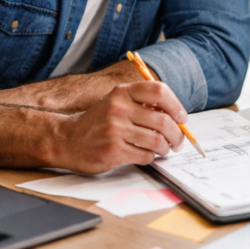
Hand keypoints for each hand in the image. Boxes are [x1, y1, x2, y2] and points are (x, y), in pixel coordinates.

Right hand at [52, 81, 186, 173]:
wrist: (68, 140)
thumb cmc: (99, 122)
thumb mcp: (117, 103)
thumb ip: (143, 105)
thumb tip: (177, 117)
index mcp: (123, 93)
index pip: (159, 91)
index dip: (176, 105)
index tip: (181, 117)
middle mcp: (119, 108)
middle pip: (163, 120)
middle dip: (177, 134)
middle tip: (179, 141)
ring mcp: (115, 130)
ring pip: (157, 140)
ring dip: (166, 147)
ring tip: (165, 149)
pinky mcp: (113, 150)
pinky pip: (145, 155)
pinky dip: (151, 157)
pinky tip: (148, 155)